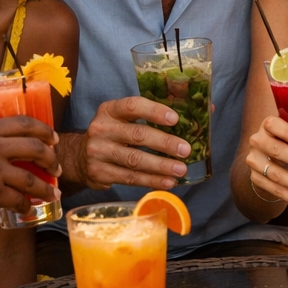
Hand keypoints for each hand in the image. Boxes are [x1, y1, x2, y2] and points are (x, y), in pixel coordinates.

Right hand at [0, 115, 59, 223]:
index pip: (24, 122)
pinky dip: (26, 206)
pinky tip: (28, 209)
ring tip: (53, 194)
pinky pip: (18, 200)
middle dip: (52, 159)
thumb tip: (2, 145)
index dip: (44, 130)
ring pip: (31, 178)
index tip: (53, 139)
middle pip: (35, 148)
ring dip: (46, 188)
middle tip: (57, 168)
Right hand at [64, 96, 188, 190]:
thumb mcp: (126, 119)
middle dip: (165, 143)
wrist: (79, 157)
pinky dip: (151, 181)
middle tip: (186, 150)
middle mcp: (101, 129)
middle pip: (137, 135)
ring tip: (181, 169)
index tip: (175, 119)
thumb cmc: (115, 134)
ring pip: (134, 160)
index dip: (154, 111)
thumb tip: (207, 109)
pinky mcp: (99, 173)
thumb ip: (158, 114)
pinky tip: (168, 182)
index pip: (132, 106)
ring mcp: (98, 152)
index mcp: (110, 110)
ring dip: (161, 166)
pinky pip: (130, 178)